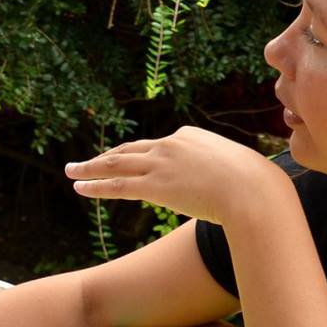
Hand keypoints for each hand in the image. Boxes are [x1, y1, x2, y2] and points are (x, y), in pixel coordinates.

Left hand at [65, 126, 286, 227]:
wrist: (254, 191)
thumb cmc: (255, 185)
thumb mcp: (236, 170)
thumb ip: (220, 172)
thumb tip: (223, 185)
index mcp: (189, 136)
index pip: (158, 146)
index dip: (141, 157)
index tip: (130, 165)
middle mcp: (171, 144)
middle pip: (130, 149)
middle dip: (106, 156)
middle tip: (87, 162)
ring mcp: (161, 163)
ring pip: (116, 164)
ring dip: (91, 168)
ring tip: (72, 171)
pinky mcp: (154, 186)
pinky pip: (117, 185)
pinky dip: (95, 185)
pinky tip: (80, 187)